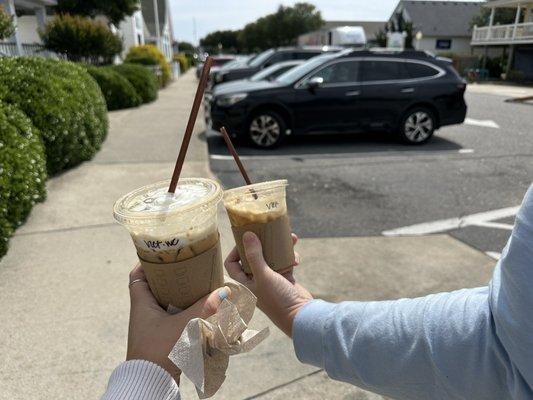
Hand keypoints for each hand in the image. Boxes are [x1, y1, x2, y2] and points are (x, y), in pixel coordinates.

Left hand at [126, 263, 230, 379]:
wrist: (151, 382)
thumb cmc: (160, 350)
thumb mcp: (183, 325)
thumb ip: (204, 308)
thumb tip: (224, 292)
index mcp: (141, 304)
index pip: (137, 275)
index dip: (147, 262)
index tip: (163, 254)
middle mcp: (143, 313)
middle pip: (153, 286)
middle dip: (169, 277)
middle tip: (186, 268)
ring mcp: (151, 326)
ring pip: (163, 302)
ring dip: (177, 294)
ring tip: (195, 284)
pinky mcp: (159, 338)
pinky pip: (169, 317)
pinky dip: (181, 310)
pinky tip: (196, 309)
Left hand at [224, 232, 311, 336]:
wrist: (300, 316)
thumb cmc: (277, 299)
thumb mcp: (264, 275)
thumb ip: (254, 255)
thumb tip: (246, 234)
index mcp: (244, 282)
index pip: (232, 263)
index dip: (235, 250)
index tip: (246, 238)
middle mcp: (255, 280)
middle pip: (253, 256)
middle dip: (262, 244)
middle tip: (267, 232)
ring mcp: (271, 279)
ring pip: (271, 257)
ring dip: (280, 248)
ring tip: (290, 238)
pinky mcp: (284, 279)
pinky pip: (284, 262)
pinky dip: (290, 258)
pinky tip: (296, 259)